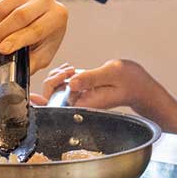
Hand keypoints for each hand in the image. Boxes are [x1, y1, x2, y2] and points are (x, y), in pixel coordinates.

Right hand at [0, 0, 68, 73]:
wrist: (36, 3)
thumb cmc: (41, 32)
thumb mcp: (43, 50)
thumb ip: (33, 62)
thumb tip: (20, 72)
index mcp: (58, 16)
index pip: (36, 29)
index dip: (17, 40)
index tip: (2, 50)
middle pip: (18, 16)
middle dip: (0, 34)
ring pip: (3, 8)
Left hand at [32, 59, 164, 113]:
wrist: (140, 85)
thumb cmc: (131, 80)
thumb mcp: (112, 73)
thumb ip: (91, 78)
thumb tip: (71, 83)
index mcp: (84, 105)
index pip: (54, 108)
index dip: (41, 101)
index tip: (37, 92)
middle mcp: (78, 104)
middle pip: (50, 98)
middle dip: (52, 81)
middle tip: (67, 71)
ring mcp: (78, 98)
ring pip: (53, 90)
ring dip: (56, 77)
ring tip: (71, 69)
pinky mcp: (79, 92)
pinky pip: (61, 86)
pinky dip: (61, 75)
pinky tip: (70, 69)